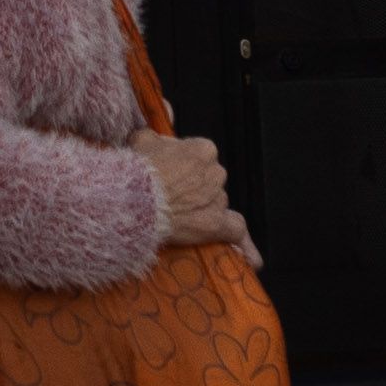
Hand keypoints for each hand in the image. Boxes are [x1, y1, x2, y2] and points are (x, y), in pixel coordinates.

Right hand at [138, 129, 260, 266]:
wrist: (132, 200)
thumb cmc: (137, 171)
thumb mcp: (142, 140)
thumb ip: (156, 133)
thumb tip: (161, 126)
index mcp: (203, 150)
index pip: (199, 156)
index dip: (181, 165)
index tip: (167, 173)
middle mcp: (216, 172)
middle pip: (209, 180)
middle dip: (193, 187)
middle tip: (168, 196)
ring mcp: (218, 199)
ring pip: (215, 203)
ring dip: (202, 209)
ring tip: (178, 218)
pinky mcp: (216, 225)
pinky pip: (236, 232)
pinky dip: (245, 245)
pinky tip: (252, 259)